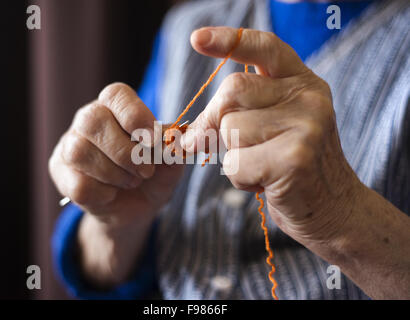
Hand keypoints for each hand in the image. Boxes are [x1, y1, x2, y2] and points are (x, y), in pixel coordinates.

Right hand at [49, 83, 183, 228]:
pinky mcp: (61, 173)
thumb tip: (177, 141)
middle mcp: (88, 120)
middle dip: (126, 152)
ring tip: (131, 182)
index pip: (116, 94)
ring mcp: (69, 146)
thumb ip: (173, 149)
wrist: (136, 208)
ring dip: (115, 174)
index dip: (135, 115)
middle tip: (146, 171)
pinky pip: (78, 183)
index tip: (153, 139)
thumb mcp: (170, 162)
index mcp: (115, 107)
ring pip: (80, 152)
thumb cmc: (152, 175)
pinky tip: (112, 193)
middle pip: (93, 120)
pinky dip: (103, 193)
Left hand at [182, 27, 363, 242]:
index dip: (228, 40)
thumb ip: (239, 113)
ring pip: (230, 128)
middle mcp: (308, 96)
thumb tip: (187, 136)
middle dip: (213, 121)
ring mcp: (306, 125)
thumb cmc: (293, 166)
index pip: (263, 47)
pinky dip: (239, 179)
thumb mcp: (272, 127)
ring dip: (233, 156)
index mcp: (302, 82)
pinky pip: (235, 163)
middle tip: (215, 144)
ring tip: (261, 166)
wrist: (334, 209)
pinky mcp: (295, 158)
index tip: (197, 40)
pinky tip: (265, 184)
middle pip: (233, 90)